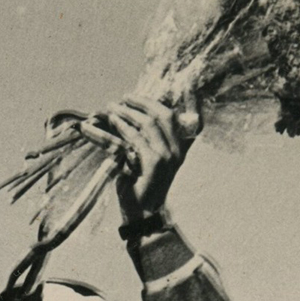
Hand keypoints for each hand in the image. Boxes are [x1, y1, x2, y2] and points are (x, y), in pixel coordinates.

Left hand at [104, 95, 201, 222]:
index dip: (186, 100)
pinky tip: (112, 121)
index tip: (177, 85)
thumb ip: (149, 141)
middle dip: (143, 102)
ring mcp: (167, 156)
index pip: (187, 118)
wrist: (142, 215)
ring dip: (128, 112)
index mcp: (181, 148)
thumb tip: (134, 117)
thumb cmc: (141, 186)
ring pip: (148, 123)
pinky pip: (136, 138)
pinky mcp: (153, 163)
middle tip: (125, 97)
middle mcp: (178, 150)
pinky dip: (123, 127)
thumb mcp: (149, 161)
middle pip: (164, 114)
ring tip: (112, 107)